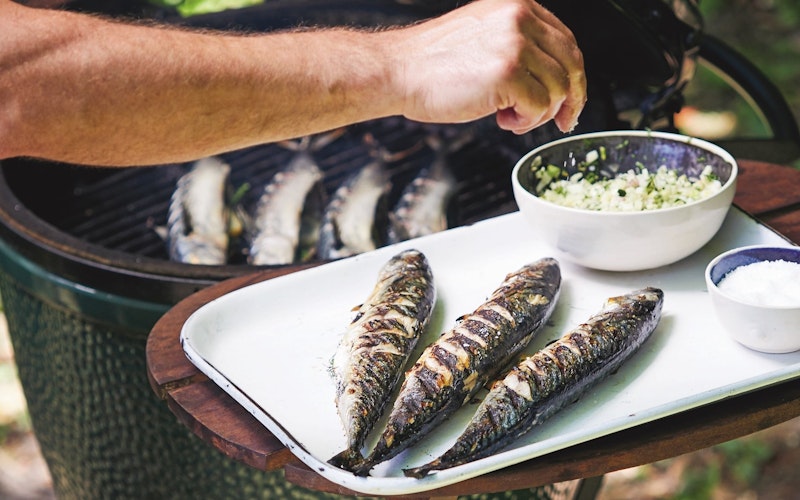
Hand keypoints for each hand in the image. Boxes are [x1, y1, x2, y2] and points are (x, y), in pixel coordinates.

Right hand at [389, 0, 586, 133]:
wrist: (399, 70)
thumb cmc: (433, 63)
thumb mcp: (485, 37)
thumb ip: (519, 47)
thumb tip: (552, 79)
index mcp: (518, 6)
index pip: (565, 42)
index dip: (572, 76)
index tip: (571, 99)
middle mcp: (521, 18)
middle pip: (571, 64)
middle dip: (571, 99)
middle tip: (562, 120)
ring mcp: (516, 44)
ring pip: (558, 88)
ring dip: (539, 113)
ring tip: (511, 117)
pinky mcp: (508, 73)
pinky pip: (540, 106)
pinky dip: (526, 121)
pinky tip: (502, 119)